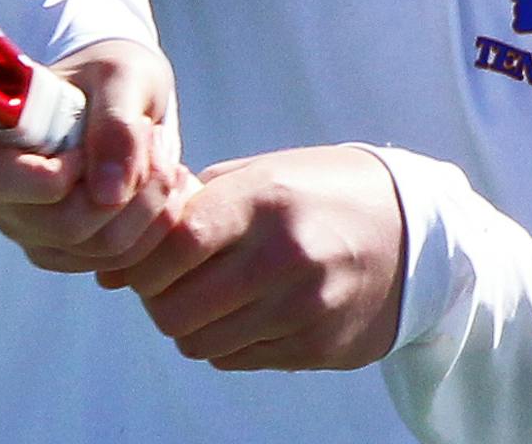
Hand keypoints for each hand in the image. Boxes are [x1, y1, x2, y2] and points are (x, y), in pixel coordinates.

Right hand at [0, 38, 193, 273]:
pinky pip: (121, 261)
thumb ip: (115, 124)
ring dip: (151, 204)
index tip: (98, 135)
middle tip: (156, 139)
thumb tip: (109, 194)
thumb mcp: (119, 75)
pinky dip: (156, 224)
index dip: (60, 173)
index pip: (2, 184)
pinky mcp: (69, 252)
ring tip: (163, 154)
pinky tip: (163, 182)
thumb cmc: (109, 73)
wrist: (123, 92)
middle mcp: (2, 196)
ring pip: (102, 249)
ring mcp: (34, 231)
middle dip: (129, 188)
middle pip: (67, 226)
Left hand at [98, 144, 406, 370]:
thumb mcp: (263, 173)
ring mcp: (303, 309)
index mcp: (266, 201)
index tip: (141, 255)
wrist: (413, 233)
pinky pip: (236, 360)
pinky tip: (242, 312)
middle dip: (156, 299)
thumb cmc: (319, 193)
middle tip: (165, 282)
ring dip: (188, 324)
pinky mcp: (317, 347)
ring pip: (200, 343)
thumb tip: (118, 256)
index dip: (143, 258)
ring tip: (204, 295)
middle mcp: (285, 257)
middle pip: (176, 307)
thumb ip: (193, 204)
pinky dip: (224, 341)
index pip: (176, 242)